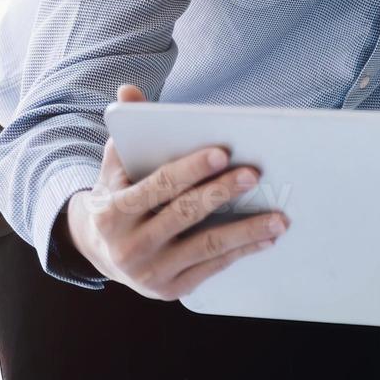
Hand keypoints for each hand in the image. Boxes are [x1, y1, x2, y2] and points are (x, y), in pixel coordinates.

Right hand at [61, 84, 288, 299]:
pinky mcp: (170, 289)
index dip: (190, 169)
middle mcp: (130, 246)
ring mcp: (150, 272)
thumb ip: (127, 131)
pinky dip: (243, 252)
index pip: (158, 186)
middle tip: (256, 174)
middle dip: (222, 193)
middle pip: (185, 214)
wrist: (99, 252)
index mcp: (115, 211)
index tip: (222, 153)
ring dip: (246, 231)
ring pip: (205, 246)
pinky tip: (268, 238)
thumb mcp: (115, 167)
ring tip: (279, 217)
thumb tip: (130, 90)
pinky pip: (212, 268)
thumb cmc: (119, 197)